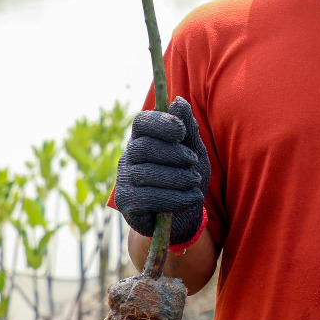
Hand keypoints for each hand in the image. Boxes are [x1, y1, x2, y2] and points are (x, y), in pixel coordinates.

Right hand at [113, 97, 209, 248]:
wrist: (185, 218)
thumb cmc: (187, 179)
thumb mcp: (194, 152)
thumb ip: (187, 128)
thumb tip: (178, 101)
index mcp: (142, 139)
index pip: (141, 122)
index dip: (160, 123)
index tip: (181, 131)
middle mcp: (128, 157)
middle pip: (144, 147)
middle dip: (174, 154)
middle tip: (194, 162)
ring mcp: (124, 180)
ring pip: (147, 173)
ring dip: (178, 178)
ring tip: (195, 182)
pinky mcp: (126, 203)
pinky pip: (148, 197)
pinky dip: (176, 198)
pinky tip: (192, 198)